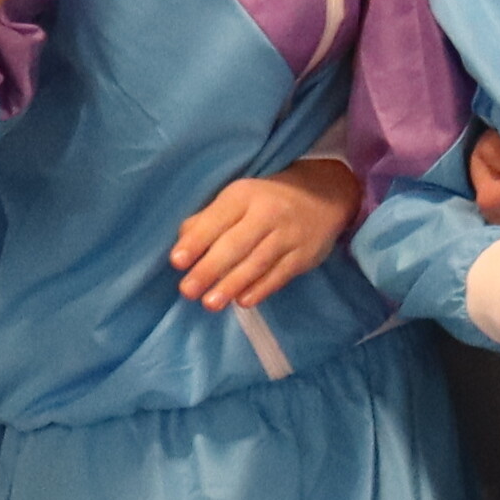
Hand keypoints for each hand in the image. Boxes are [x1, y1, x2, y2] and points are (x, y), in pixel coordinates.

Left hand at [169, 154, 354, 314]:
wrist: (322, 196)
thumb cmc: (266, 201)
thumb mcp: (237, 200)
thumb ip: (208, 220)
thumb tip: (183, 245)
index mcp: (243, 195)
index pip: (216, 219)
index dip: (196, 241)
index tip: (177, 262)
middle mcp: (267, 213)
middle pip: (236, 244)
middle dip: (210, 269)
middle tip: (188, 291)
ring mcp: (288, 235)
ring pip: (257, 263)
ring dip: (232, 285)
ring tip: (210, 303)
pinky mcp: (304, 255)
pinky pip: (280, 275)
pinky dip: (261, 289)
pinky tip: (243, 301)